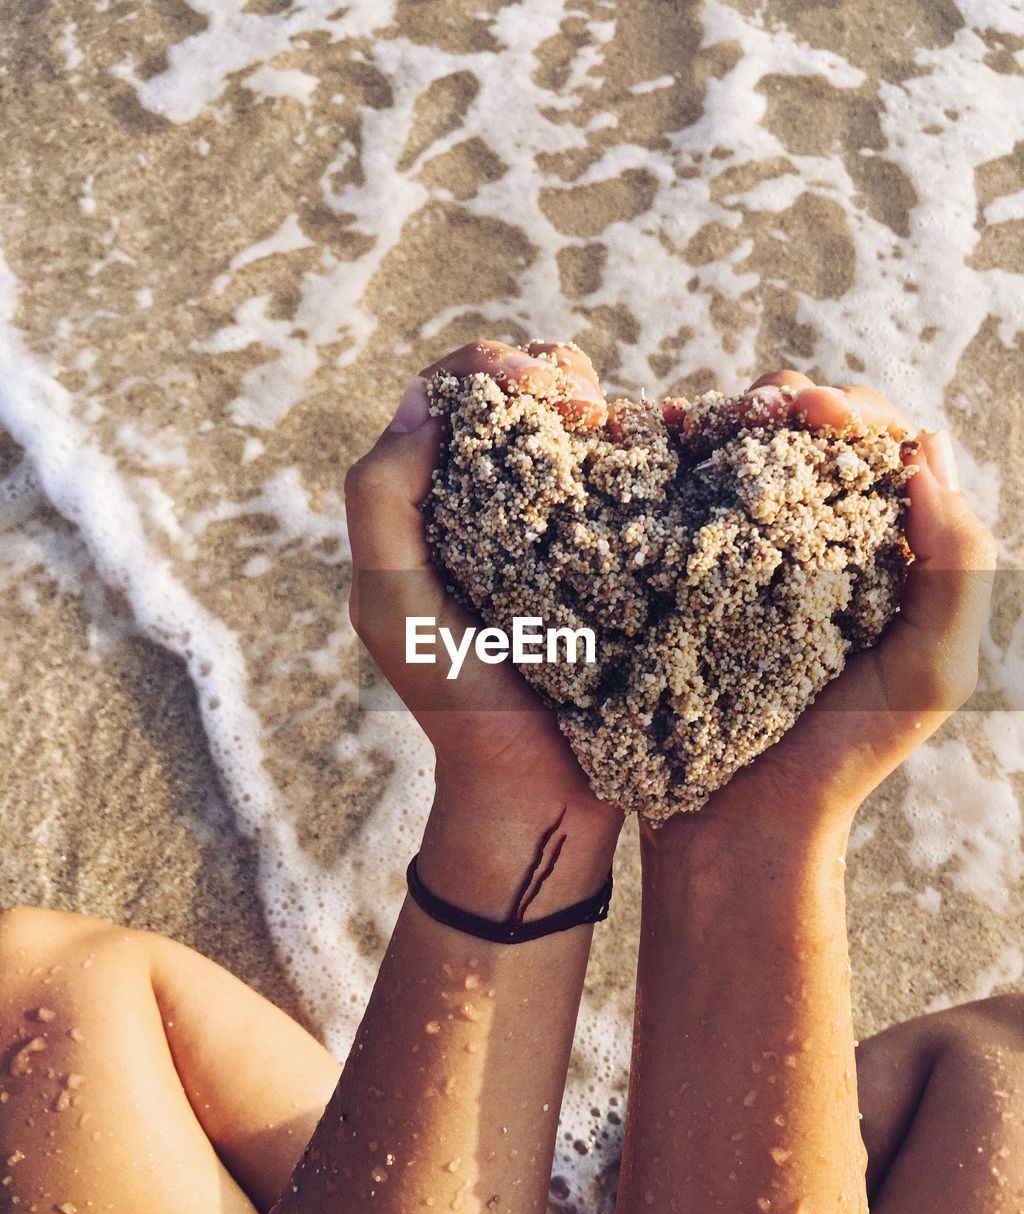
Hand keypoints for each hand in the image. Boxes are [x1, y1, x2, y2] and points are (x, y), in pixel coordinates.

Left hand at [345, 340, 620, 912]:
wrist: (540, 790)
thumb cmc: (461, 704)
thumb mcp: (394, 609)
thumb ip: (382, 505)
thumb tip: (421, 403)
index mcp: (429, 508)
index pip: (449, 398)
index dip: (490, 369)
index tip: (539, 391)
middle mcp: (491, 507)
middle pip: (518, 399)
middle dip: (549, 378)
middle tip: (586, 411)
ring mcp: (557, 530)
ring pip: (578, 431)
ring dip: (600, 410)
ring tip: (621, 432)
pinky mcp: (614, 558)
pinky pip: (628, 484)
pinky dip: (642, 456)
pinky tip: (658, 464)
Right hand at [647, 370, 998, 850]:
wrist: (738, 827)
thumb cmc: (841, 758)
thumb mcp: (930, 673)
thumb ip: (959, 572)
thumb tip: (928, 459)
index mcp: (885, 561)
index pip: (882, 453)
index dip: (855, 413)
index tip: (815, 410)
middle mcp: (817, 552)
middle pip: (807, 443)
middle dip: (786, 403)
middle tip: (755, 411)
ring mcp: (746, 565)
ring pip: (740, 464)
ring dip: (726, 426)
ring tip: (703, 422)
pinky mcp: (686, 587)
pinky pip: (683, 509)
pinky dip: (673, 470)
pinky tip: (656, 453)